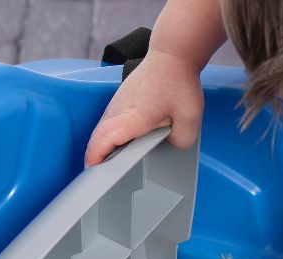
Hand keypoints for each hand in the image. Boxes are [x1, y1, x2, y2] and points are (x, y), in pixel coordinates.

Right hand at [84, 49, 204, 166]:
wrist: (172, 55)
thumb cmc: (179, 82)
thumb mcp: (190, 120)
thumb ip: (179, 142)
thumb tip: (169, 147)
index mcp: (134, 116)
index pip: (105, 138)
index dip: (96, 156)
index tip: (92, 171)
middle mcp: (119, 109)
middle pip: (98, 137)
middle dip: (95, 159)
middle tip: (99, 179)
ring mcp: (116, 103)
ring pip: (100, 130)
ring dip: (101, 147)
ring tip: (107, 167)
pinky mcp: (118, 101)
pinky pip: (107, 123)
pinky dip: (107, 137)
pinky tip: (117, 147)